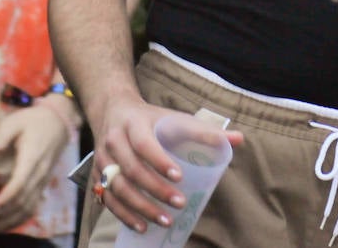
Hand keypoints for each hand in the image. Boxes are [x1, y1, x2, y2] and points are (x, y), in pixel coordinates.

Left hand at [0, 103, 72, 235]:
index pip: (20, 184)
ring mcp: (43, 180)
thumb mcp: (16, 121)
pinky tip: (4, 224)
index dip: (5, 199)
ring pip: (28, 207)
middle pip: (22, 201)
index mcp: (32, 158)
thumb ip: (2, 134)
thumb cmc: (34, 121)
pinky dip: (19, 218)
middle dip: (2, 216)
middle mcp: (40, 173)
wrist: (59, 122)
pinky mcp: (42, 184)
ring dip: (9, 221)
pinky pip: (33, 206)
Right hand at [90, 100, 243, 234]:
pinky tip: (142, 226)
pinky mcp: (98, 176)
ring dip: (141, 208)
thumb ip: (205, 131)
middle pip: (131, 169)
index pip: (144, 144)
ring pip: (118, 188)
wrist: (114, 110)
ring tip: (164, 220)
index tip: (180, 177)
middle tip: (179, 203)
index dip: (159, 161)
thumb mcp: (175, 118)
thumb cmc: (152, 119)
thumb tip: (239, 140)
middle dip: (155, 190)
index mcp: (134, 124)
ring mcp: (103, 160)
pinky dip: (124, 215)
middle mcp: (114, 141)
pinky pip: (108, 200)